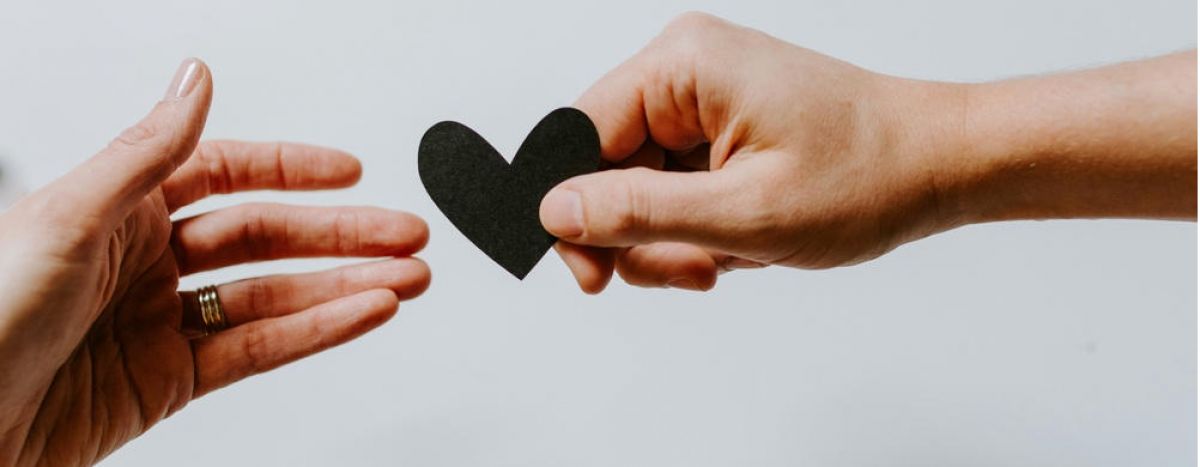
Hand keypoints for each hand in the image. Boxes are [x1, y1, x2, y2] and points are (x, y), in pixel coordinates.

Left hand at [0, 59, 429, 464]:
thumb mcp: (65, 218)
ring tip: (406, 278)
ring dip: (344, 286)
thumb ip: (146, 152)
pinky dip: (317, 332)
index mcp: (114, 209)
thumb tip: (196, 79)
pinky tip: (360, 313)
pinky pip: (258, 350)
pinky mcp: (169, 383)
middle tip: (404, 233)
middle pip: (263, 237)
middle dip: (341, 234)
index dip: (290, 170)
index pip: (222, 174)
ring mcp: (160, 324)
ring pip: (273, 297)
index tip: (349, 172)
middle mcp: (142, 262)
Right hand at [540, 13, 1195, 292]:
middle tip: (692, 271)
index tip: (592, 275)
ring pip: (637, 187)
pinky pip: (672, 186)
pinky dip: (695, 227)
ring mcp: (702, 96)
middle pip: (604, 167)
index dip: (573, 212)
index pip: (576, 136)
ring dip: (672, 239)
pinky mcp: (718, 124)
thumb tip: (554, 212)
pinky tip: (739, 242)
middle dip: (639, 235)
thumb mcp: (744, 214)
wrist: (940, 165)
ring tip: (729, 258)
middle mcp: (684, 69)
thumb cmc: (867, 176)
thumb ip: (638, 213)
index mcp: (682, 65)